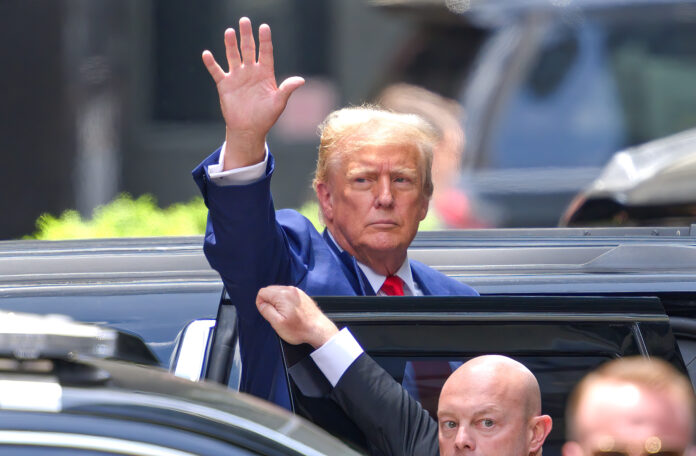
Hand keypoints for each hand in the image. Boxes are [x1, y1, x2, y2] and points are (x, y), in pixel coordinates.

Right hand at [202, 17, 304, 168]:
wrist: (249, 129)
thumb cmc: (266, 117)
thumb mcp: (279, 103)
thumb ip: (287, 89)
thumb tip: (301, 80)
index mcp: (265, 73)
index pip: (266, 52)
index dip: (265, 40)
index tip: (264, 27)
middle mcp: (251, 71)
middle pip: (248, 49)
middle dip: (246, 35)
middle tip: (245, 20)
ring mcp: (237, 77)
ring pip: (233, 56)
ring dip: (230, 45)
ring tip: (229, 32)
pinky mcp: (225, 85)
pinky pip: (217, 71)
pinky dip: (211, 63)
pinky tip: (207, 54)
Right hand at [256, 286, 337, 347]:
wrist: (319, 330)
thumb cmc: (300, 329)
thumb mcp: (277, 323)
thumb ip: (266, 310)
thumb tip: (261, 303)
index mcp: (283, 295)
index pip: (263, 292)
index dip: (261, 303)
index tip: (268, 313)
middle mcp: (291, 290)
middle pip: (270, 291)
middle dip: (270, 302)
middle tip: (277, 315)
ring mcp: (298, 292)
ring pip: (279, 293)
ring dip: (278, 303)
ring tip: (285, 315)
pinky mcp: (302, 296)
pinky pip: (288, 295)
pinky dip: (286, 302)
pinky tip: (291, 313)